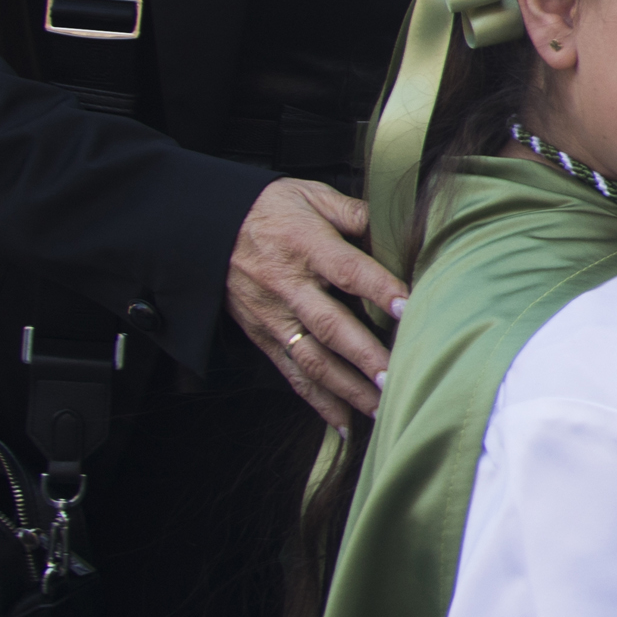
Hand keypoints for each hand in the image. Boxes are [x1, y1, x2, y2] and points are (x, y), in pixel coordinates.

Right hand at [228, 178, 402, 427]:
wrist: (209, 227)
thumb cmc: (271, 209)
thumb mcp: (311, 194)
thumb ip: (354, 213)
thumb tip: (399, 226)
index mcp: (307, 246)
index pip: (347, 270)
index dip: (378, 288)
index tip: (408, 308)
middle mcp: (290, 286)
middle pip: (330, 326)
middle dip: (363, 355)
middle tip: (396, 378)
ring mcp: (274, 316)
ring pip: (312, 359)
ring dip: (346, 388)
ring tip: (380, 409)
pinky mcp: (264, 337)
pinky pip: (291, 374)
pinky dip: (317, 401)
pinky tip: (344, 423)